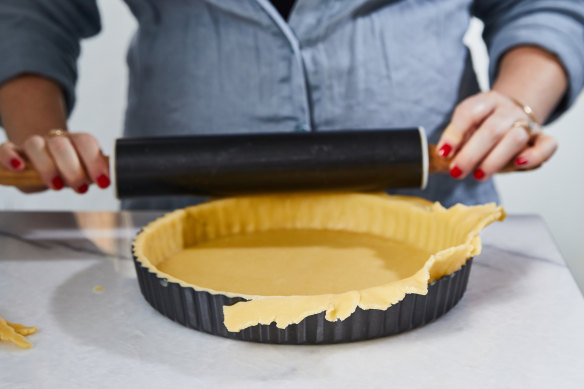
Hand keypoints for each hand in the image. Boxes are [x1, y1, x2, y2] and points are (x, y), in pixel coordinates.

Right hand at [0, 131, 109, 193]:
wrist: (43, 164)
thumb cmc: (68, 170)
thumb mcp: (83, 173)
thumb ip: (93, 175)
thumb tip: (108, 181)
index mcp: (76, 141)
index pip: (87, 142)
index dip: (95, 161)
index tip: (103, 183)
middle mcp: (55, 139)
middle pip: (62, 145)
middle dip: (73, 169)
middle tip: (80, 188)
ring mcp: (34, 144)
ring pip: (35, 144)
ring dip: (47, 166)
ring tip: (56, 186)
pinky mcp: (13, 151)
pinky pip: (6, 148)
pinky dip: (10, 157)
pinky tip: (18, 168)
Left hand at [436, 90, 557, 180]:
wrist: (512, 118)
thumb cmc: (483, 128)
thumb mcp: (466, 129)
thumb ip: (456, 142)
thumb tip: (439, 160)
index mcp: (486, 101)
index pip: (469, 112)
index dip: (455, 133)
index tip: (444, 152)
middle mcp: (508, 109)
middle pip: (492, 129)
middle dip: (471, 154)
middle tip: (456, 171)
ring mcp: (527, 122)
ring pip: (516, 137)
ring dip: (495, 160)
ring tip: (479, 175)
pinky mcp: (542, 138)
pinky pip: (547, 145)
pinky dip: (534, 156)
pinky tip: (518, 164)